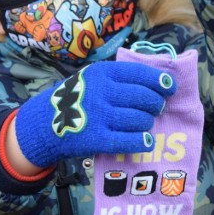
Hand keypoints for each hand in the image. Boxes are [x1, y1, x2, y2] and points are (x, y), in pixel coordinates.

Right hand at [14, 61, 175, 167]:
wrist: (43, 124)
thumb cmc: (75, 99)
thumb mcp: (92, 78)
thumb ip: (118, 79)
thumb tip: (157, 82)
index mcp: (102, 73)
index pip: (139, 74)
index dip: (159, 81)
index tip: (170, 87)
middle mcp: (101, 92)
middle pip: (143, 97)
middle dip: (156, 103)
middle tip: (157, 108)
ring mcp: (99, 115)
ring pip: (139, 119)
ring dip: (147, 122)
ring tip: (145, 123)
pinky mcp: (96, 139)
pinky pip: (128, 140)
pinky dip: (142, 141)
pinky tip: (146, 141)